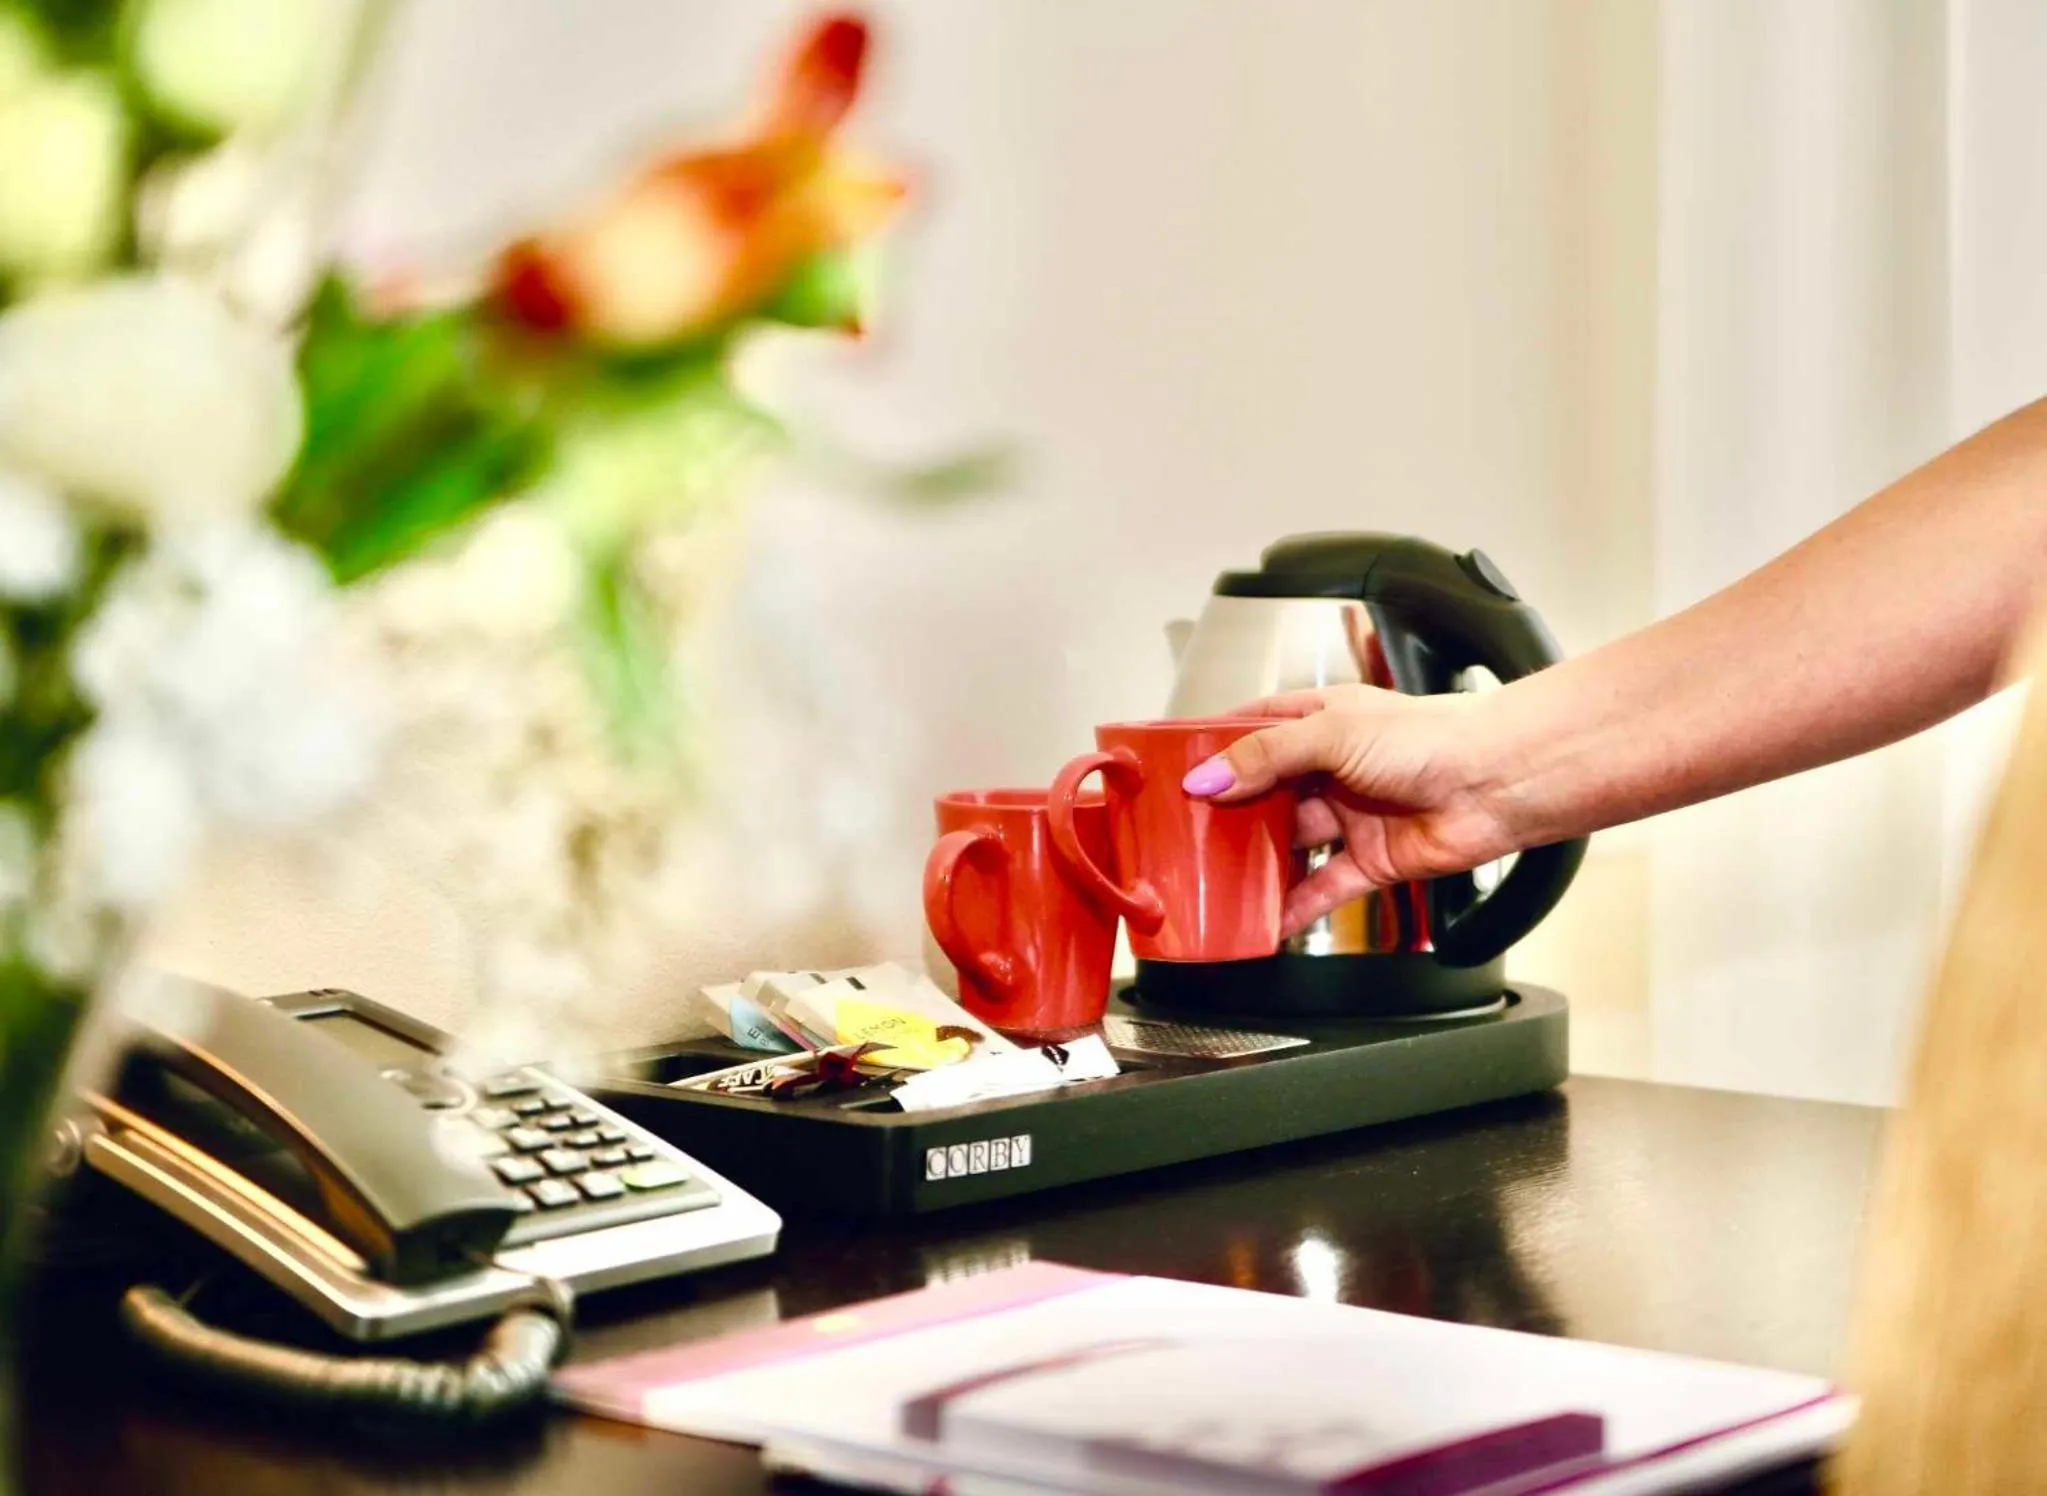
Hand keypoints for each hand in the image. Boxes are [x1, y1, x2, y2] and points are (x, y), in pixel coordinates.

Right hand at [1181, 686, 1524, 936]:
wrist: (1500, 780)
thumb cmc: (1435, 736)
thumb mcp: (1333, 733)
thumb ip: (1266, 757)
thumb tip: (1208, 780)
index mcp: (1322, 720)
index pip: (1253, 730)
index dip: (1215, 749)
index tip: (1175, 770)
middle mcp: (1333, 767)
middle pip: (1264, 792)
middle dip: (1228, 812)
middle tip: (1184, 832)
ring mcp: (1352, 815)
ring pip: (1290, 843)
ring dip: (1257, 862)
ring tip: (1214, 879)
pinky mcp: (1372, 860)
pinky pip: (1323, 887)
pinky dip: (1295, 906)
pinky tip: (1266, 919)